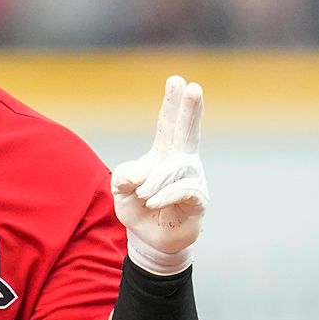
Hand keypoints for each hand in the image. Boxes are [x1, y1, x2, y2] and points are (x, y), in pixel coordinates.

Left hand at [111, 76, 207, 274]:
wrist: (150, 239)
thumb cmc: (138, 208)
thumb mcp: (120, 189)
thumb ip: (123, 176)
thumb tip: (137, 177)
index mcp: (163, 153)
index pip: (168, 124)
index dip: (171, 104)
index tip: (177, 81)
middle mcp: (182, 161)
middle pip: (188, 131)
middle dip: (190, 109)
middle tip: (194, 88)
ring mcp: (193, 180)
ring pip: (177, 168)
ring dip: (155, 182)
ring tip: (143, 197)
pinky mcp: (198, 200)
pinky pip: (185, 190)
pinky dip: (164, 195)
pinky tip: (152, 203)